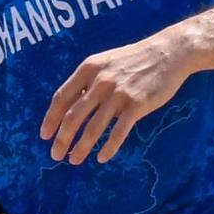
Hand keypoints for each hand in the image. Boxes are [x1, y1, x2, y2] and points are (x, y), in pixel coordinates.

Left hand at [40, 33, 189, 163]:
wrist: (168, 53)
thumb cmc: (132, 60)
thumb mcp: (103, 64)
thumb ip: (86, 82)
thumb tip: (69, 106)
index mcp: (86, 70)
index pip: (61, 98)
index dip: (50, 119)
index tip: (44, 136)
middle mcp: (99, 82)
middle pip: (73, 116)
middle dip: (62, 139)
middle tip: (55, 155)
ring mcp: (118, 94)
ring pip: (93, 128)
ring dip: (81, 147)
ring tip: (74, 160)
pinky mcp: (137, 104)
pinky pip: (118, 132)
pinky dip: (109, 147)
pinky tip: (101, 158)